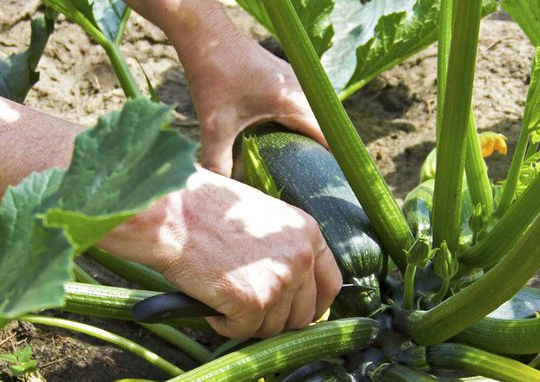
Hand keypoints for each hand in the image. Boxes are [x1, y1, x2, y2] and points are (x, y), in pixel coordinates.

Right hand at [100, 167, 341, 338]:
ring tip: (221, 296)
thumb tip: (291, 291)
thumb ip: (284, 249)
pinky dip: (223, 324)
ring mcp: (279, 281)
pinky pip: (242, 332)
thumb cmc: (205, 209)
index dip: (313, 307)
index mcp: (307, 233)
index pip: (330, 285)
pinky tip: (209, 302)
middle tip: (247, 311)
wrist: (170, 211)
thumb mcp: (262, 216)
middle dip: (275, 320)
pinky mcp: (253, 302)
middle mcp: (301, 257)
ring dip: (246, 321)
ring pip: (272, 328)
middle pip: (302, 315)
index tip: (297, 316)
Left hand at [186, 36, 326, 176]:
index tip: (332, 184)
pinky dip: (297, 127)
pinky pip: (302, 107)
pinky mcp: (286, 78)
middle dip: (318, 157)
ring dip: (307, 141)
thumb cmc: (213, 73)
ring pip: (313, 118)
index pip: (329, 137)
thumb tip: (222, 190)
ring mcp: (297, 81)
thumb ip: (218, 160)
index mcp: (294, 102)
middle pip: (324, 130)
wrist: (206, 34)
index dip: (333, 162)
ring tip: (299, 168)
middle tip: (310, 184)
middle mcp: (303, 89)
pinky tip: (282, 143)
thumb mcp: (214, 124)